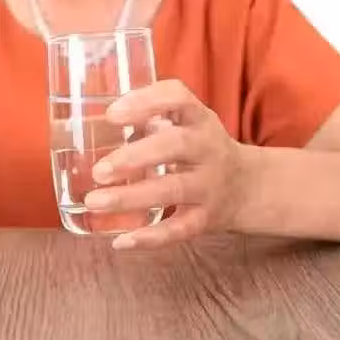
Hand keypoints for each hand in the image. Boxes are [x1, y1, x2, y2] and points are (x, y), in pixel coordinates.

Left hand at [83, 79, 245, 248]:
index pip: (178, 98)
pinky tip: (120, 241)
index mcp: (199, 119)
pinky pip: (178, 230)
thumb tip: (92, 125)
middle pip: (176, 145)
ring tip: (94, 202)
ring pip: (173, 190)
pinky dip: (149, 238)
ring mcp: (209, 185)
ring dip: (130, 197)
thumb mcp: (186, 124)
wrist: (247, 188)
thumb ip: (149, 119)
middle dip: (134, 156)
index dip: (146, 102)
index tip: (112, 113)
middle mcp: (208, 149)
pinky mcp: (206, 219)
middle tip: (99, 170)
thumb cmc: (199, 149)